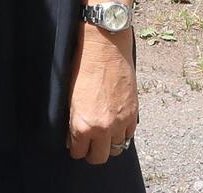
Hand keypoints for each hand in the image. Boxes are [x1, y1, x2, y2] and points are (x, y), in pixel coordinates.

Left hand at [65, 24, 138, 164]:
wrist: (105, 45)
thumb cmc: (82, 65)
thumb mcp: (69, 96)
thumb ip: (73, 120)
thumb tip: (73, 135)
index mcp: (83, 125)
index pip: (78, 152)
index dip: (75, 148)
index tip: (75, 142)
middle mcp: (103, 128)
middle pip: (99, 157)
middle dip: (91, 152)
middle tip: (88, 143)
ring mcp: (121, 122)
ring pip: (117, 148)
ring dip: (109, 143)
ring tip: (103, 133)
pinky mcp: (133, 113)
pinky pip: (129, 135)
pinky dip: (122, 133)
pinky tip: (115, 124)